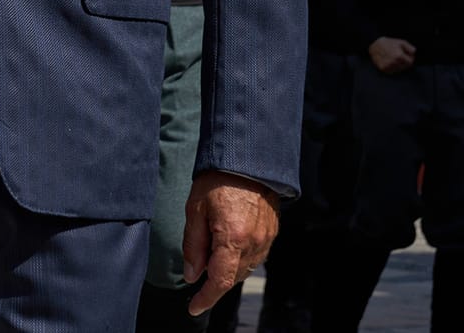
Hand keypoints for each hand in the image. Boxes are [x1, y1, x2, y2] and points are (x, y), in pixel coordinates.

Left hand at [182, 172, 278, 316]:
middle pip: (232, 278)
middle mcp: (254, 243)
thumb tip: (192, 276)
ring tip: (212, 248)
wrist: (248, 157)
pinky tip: (228, 244)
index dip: (206, 298)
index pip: (219, 282)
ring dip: (227, 269)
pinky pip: (255, 256)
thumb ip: (193, 246)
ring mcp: (266, 239)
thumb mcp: (195, 210)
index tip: (194, 307)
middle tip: (198, 263)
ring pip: (244, 269)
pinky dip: (240, 259)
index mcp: (233, 239)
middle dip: (213, 280)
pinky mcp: (272, 232)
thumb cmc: (218, 180)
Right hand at [369, 37, 416, 74]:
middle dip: (405, 62)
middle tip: (400, 56)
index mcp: (399, 56)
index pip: (410, 62)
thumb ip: (410, 48)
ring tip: (394, 58)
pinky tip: (389, 61)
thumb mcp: (401, 42)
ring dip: (399, 65)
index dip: (410, 58)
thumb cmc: (389, 43)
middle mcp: (394, 63)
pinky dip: (392, 67)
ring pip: (399, 70)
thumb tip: (414, 54)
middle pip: (405, 67)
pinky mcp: (383, 69)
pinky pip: (392, 71)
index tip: (407, 55)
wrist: (374, 44)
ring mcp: (388, 66)